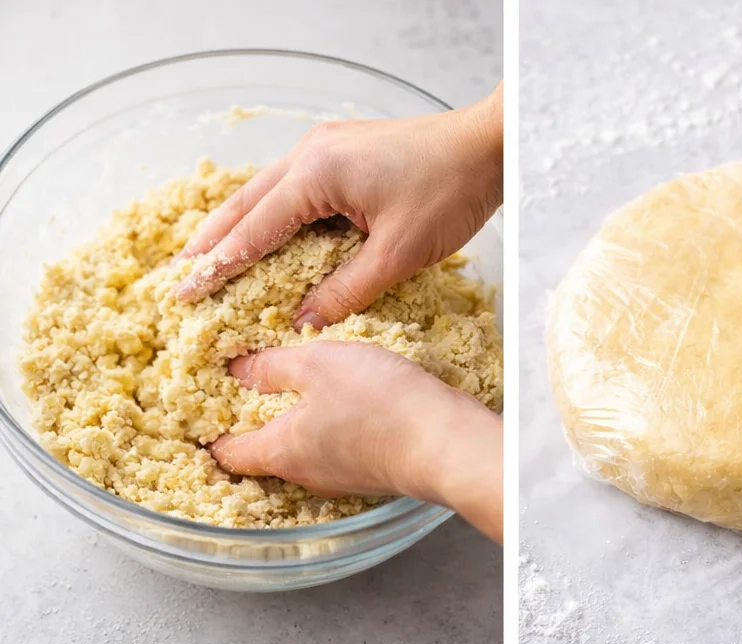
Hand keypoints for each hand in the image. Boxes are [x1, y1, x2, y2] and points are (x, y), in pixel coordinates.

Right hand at [176, 85, 502, 326]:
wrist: (486, 146)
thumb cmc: (448, 193)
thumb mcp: (397, 255)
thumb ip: (346, 291)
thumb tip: (304, 322)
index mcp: (317, 174)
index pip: (254, 229)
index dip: (219, 266)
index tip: (187, 293)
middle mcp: (310, 152)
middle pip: (244, 204)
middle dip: (209, 242)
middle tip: (178, 277)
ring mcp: (324, 146)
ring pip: (263, 191)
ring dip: (233, 225)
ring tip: (203, 256)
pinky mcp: (340, 150)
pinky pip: (288, 186)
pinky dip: (265, 212)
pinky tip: (257, 231)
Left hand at [212, 342, 503, 540]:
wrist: (443, 442)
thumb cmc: (377, 402)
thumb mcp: (315, 363)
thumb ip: (272, 366)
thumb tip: (237, 371)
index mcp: (279, 451)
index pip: (227, 455)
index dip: (210, 435)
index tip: (201, 415)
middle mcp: (304, 475)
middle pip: (264, 456)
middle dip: (252, 426)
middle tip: (246, 390)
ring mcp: (339, 479)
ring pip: (301, 454)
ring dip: (293, 426)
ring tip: (295, 390)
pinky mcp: (369, 473)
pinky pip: (335, 452)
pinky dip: (327, 430)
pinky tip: (340, 403)